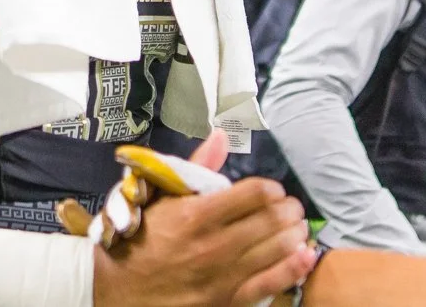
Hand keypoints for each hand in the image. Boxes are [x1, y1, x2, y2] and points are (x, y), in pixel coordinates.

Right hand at [92, 132, 315, 306]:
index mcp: (195, 214)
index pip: (251, 194)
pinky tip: (306, 256)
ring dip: (294, 234)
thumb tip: (221, 135)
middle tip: (292, 206)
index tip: (273, 189)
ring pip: (275, 250)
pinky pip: (270, 284)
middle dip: (287, 210)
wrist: (120, 288)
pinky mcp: (227, 301)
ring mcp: (222, 276)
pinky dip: (293, 268)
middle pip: (268, 220)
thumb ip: (196, 166)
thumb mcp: (161, 196)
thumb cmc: (141, 236)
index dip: (269, 189)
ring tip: (298, 226)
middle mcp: (212, 245)